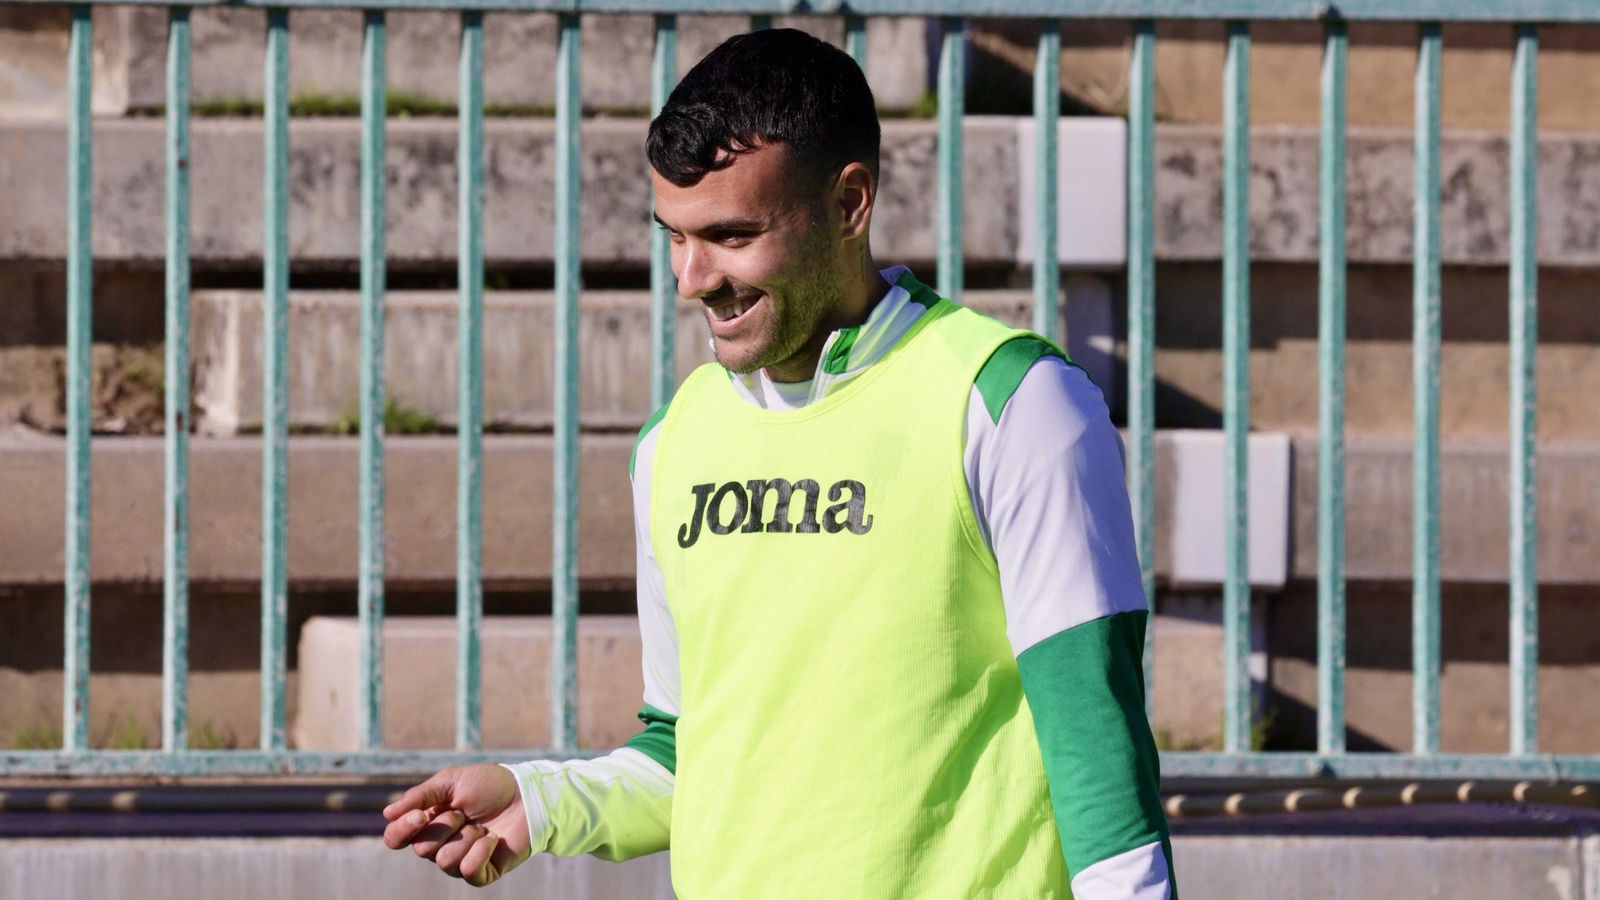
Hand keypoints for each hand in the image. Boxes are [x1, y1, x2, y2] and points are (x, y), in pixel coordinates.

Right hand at [382, 764, 533, 886]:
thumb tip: (386, 815)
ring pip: (444, 862)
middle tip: (464, 813)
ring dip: (466, 838)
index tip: (421, 815)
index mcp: (428, 823)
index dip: (403, 831)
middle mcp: (440, 844)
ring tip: (482, 826)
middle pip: (422, 849)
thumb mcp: (451, 781)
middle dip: (445, 827)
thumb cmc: (489, 785)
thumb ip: (419, 797)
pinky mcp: (482, 872)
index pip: (396, 839)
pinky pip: (468, 872)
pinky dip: (480, 852)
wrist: (527, 794)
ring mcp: (461, 860)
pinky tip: (492, 839)